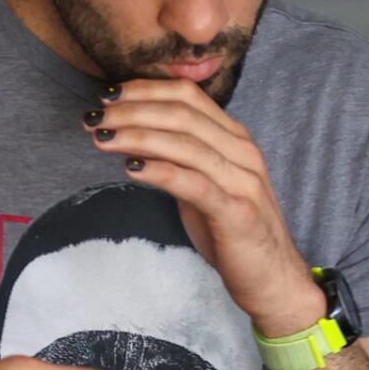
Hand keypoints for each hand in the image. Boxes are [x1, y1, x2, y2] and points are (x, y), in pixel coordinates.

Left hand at [85, 80, 325, 336]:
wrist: (273, 279)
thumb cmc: (233, 233)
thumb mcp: (206, 186)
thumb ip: (180, 160)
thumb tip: (135, 138)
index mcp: (235, 139)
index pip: (188, 96)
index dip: (145, 90)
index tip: (108, 96)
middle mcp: (242, 152)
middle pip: (182, 114)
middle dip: (132, 111)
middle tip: (94, 117)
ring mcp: (242, 181)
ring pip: (185, 143)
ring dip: (137, 136)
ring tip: (102, 138)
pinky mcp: (237, 212)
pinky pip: (194, 183)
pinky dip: (160, 171)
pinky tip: (131, 168)